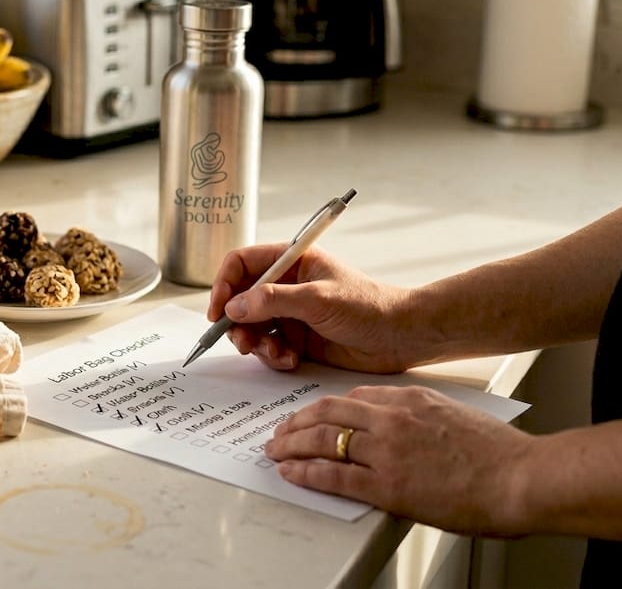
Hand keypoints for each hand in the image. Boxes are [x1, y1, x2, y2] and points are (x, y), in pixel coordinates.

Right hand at [208, 243, 423, 372]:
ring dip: (256, 343)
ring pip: (252, 327)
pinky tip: (291, 360)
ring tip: (276, 354)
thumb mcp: (318, 299)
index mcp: (292, 261)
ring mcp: (291, 313)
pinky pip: (269, 347)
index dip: (224, 285)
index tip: (218, 311)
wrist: (403, 337)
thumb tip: (233, 307)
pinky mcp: (297, 339)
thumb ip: (273, 301)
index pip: (242, 264)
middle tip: (243, 342)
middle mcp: (287, 285)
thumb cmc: (369, 307)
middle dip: (237, 323)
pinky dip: (273, 356)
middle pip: (240, 299)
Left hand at [264, 385, 533, 535]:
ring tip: (274, 450)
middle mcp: (392, 418)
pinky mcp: (386, 484)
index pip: (353, 396)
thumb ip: (422, 418)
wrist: (523, 478)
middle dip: (297, 421)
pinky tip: (289, 472)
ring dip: (291, 444)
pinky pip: (332, 474)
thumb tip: (405, 432)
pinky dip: (305, 471)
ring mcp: (386, 451)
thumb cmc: (502, 456)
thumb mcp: (454, 417)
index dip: (324, 406)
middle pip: (327, 411)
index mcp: (410, 399)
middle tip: (280, 430)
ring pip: (322, 439)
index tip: (312, 414)